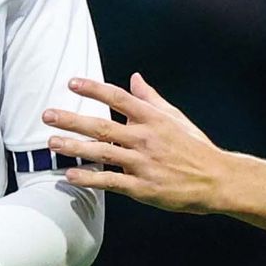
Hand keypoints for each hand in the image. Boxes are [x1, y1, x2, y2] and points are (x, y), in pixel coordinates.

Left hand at [46, 74, 228, 212]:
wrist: (218, 180)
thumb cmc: (196, 148)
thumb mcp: (176, 118)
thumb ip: (151, 99)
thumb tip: (134, 78)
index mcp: (153, 119)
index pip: (118, 98)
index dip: (94, 89)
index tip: (72, 83)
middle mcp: (146, 138)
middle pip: (102, 125)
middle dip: (72, 119)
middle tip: (48, 115)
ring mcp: (143, 163)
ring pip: (102, 152)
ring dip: (74, 146)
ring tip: (51, 143)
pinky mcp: (143, 187)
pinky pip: (111, 181)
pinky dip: (90, 178)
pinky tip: (71, 175)